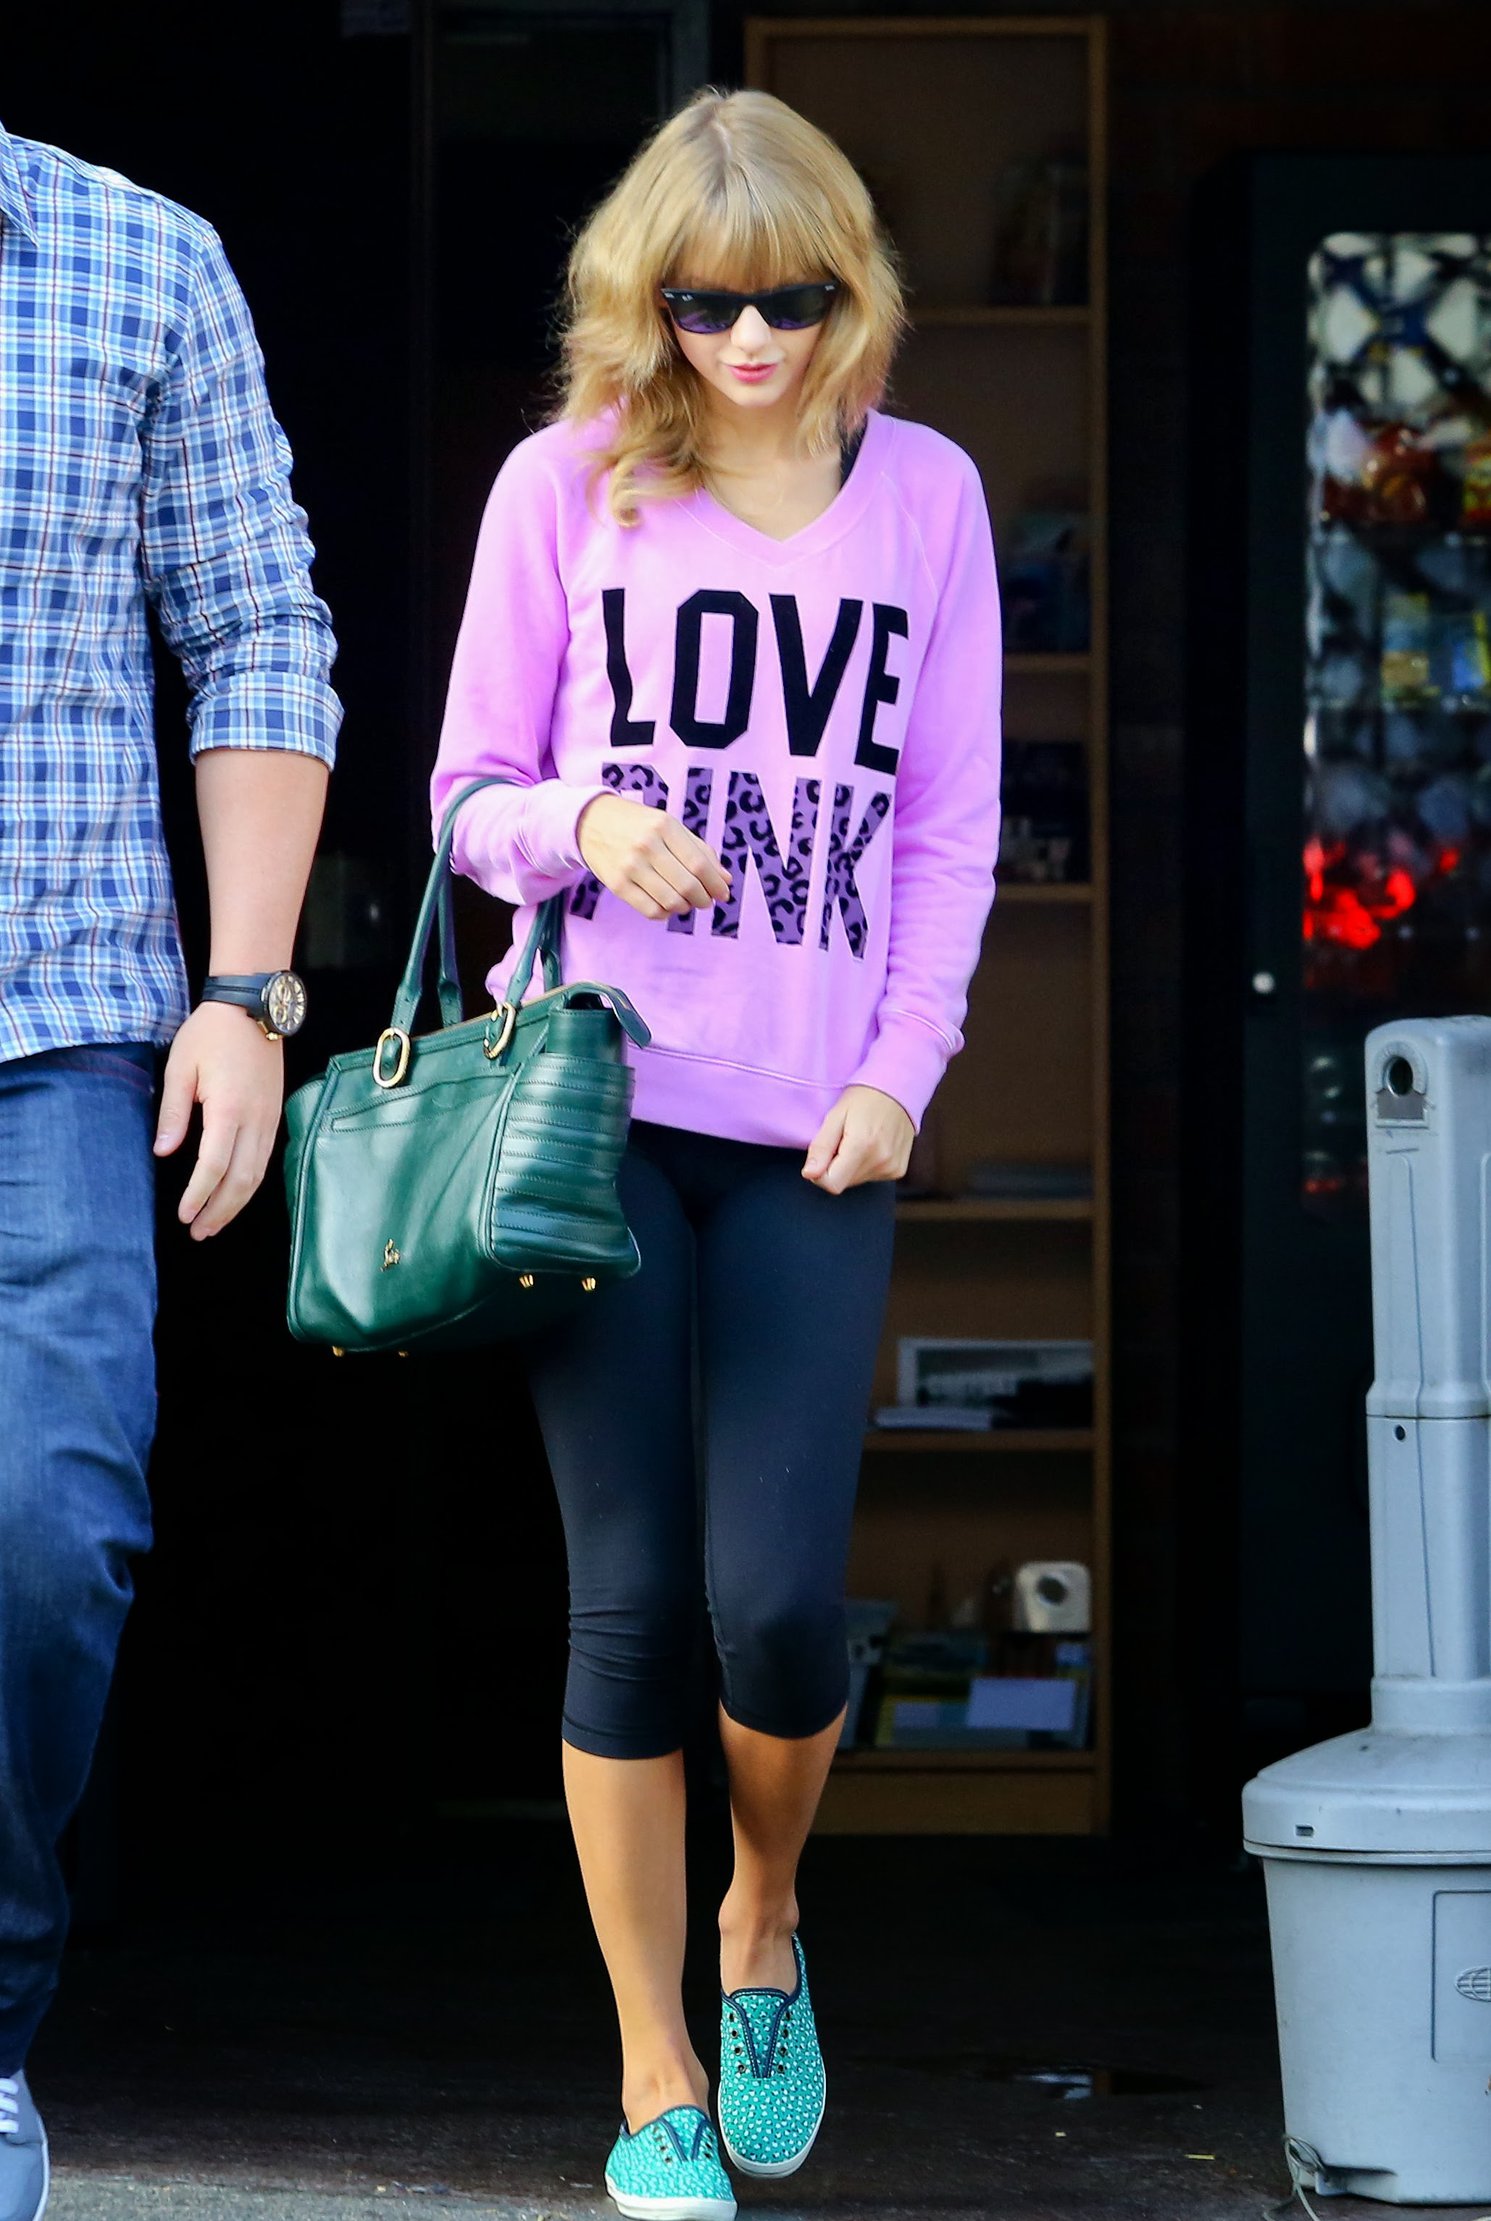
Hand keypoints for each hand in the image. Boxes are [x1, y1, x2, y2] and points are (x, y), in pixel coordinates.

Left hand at [153, 1001, 285, 1238]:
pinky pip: (265, 1159)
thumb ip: (173, 1113)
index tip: (183, 1214)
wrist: (253, 1007)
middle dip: (219, 1210)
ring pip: (258, 1174)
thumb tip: (163, 1152)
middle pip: (241, 1180)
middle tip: (198, 1231)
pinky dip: (250, 1184)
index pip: (214, 1166)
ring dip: (236, 1203)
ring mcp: (270, 1119)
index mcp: (228, 1109)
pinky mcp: (275, 1115)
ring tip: (215, 1223)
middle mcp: (255, 1120)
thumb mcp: (180, 1067)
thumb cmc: (211, 1034)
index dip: (198, 1196)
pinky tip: (235, 1194)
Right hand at [578, 791, 731, 920]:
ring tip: (686, 902)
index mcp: (664, 826)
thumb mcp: (669, 825)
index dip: (716, 883)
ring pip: (670, 901)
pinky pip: (650, 910)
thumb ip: (699, 850)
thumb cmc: (638, 824)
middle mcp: (647, 845)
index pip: (699, 863)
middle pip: (687, 885)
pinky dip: (666, 913)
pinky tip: (667, 905)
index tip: (723, 893)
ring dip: (685, 907)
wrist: (590, 821)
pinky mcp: (617, 884)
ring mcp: (629, 866)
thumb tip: (725, 879)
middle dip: (704, 899)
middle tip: (706, 900)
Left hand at [802, 1084, 915, 1193]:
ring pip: (856, 1181)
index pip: (832, 1184)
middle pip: (843, 1183)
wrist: (899, 1088)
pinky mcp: (898, 1170)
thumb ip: (821, 1146)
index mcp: (862, 1146)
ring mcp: (892, 1167)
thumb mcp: (835, 1115)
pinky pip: (871, 1177)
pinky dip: (865, 1165)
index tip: (823, 1153)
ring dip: (850, 1166)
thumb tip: (809, 1174)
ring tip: (858, 1139)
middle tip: (841, 1140)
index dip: (819, 1173)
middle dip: (835, 1167)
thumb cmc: (863, 1098)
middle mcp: (880, 1161)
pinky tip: (870, 1145)